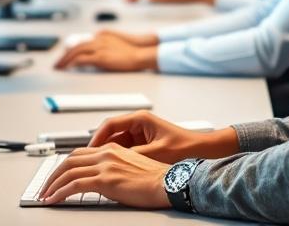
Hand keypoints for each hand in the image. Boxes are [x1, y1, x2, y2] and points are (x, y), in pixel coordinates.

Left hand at [37, 143, 169, 206]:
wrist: (168, 182)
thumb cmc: (156, 179)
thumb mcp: (132, 167)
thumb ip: (114, 168)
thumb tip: (101, 181)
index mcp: (113, 149)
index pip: (80, 153)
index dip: (65, 165)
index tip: (57, 176)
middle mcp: (107, 153)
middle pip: (70, 159)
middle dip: (53, 174)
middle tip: (46, 187)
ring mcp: (105, 165)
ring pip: (68, 171)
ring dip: (52, 184)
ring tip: (45, 195)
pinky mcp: (105, 179)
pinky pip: (74, 185)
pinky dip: (59, 192)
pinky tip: (53, 199)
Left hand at [55, 32, 156, 71]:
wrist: (140, 54)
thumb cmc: (132, 51)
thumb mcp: (117, 40)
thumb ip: (106, 40)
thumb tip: (97, 40)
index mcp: (102, 35)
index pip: (82, 42)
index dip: (71, 50)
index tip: (65, 56)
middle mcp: (98, 39)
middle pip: (76, 46)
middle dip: (64, 55)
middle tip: (57, 63)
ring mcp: (99, 47)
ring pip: (76, 51)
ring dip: (65, 59)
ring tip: (59, 67)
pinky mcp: (101, 57)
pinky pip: (82, 59)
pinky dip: (73, 63)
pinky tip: (68, 67)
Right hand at [89, 110, 239, 163]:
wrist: (201, 150)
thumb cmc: (184, 147)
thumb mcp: (155, 153)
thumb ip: (133, 155)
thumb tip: (114, 162)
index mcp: (140, 118)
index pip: (110, 125)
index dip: (96, 138)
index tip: (88, 150)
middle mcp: (138, 123)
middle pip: (110, 134)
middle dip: (99, 148)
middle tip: (89, 162)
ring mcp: (140, 133)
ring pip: (116, 143)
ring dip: (107, 154)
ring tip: (98, 167)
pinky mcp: (142, 143)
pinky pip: (124, 149)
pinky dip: (117, 158)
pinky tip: (113, 169)